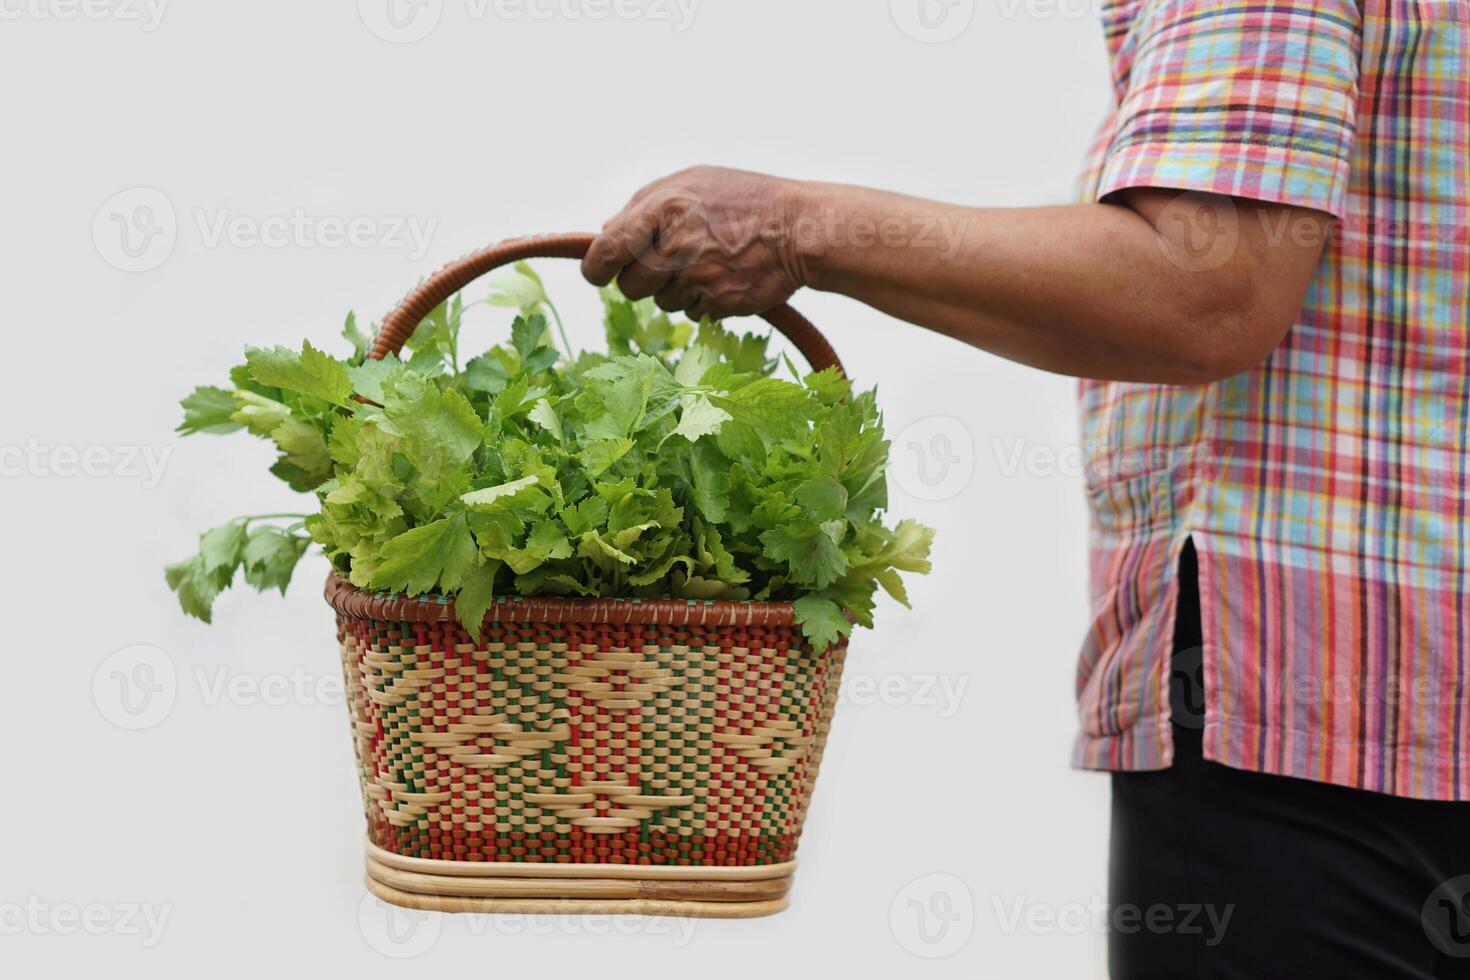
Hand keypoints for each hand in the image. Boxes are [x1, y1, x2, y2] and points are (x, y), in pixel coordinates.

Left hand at [581, 166, 807, 320]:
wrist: (800, 228)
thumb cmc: (745, 200)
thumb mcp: (692, 182)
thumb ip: (645, 205)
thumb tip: (607, 234)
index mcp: (662, 207)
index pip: (607, 250)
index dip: (597, 267)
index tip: (598, 273)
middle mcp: (676, 245)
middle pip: (630, 286)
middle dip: (642, 280)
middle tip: (667, 263)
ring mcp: (697, 278)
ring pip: (661, 302)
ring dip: (677, 289)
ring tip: (707, 262)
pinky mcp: (718, 304)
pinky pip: (692, 313)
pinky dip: (703, 300)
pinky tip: (724, 277)